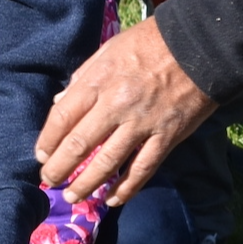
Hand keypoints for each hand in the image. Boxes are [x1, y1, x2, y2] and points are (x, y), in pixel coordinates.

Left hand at [35, 15, 216, 202]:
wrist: (200, 46)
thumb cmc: (151, 43)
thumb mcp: (110, 49)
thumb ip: (84, 76)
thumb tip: (60, 101)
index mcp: (99, 81)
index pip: (63, 117)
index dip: (48, 141)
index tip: (41, 156)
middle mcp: (116, 105)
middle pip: (79, 144)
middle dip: (59, 168)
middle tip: (49, 182)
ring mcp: (142, 124)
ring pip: (107, 163)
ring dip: (86, 184)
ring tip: (72, 196)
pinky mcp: (166, 137)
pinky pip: (142, 169)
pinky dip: (126, 189)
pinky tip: (112, 200)